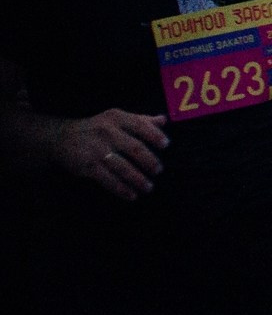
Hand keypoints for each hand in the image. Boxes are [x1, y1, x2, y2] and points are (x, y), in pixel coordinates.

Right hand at [52, 109, 167, 199]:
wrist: (61, 137)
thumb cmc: (98, 128)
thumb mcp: (116, 119)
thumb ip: (141, 120)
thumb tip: (164, 120)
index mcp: (116, 118)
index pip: (139, 125)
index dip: (154, 135)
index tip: (166, 145)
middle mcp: (107, 132)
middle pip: (134, 148)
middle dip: (149, 161)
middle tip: (158, 170)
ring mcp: (96, 150)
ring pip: (122, 167)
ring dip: (138, 179)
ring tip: (148, 187)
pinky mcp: (87, 166)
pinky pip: (108, 179)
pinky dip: (122, 189)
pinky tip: (132, 195)